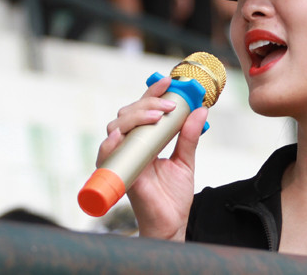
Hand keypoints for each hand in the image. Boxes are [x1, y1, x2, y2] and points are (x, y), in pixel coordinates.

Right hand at [96, 76, 207, 239]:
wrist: (171, 224)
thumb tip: (200, 110)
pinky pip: (106, 157)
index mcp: (145, 140)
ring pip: (116, 128)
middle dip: (148, 103)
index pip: (143, 110)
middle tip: (170, 105)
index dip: (152, 94)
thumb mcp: (186, 160)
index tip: (168, 81)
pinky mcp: (119, 174)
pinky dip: (111, 144)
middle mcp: (131, 146)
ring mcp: (123, 159)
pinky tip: (121, 135)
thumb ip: (189, 136)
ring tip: (157, 116)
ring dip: (135, 117)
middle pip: (127, 114)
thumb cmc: (173, 196)